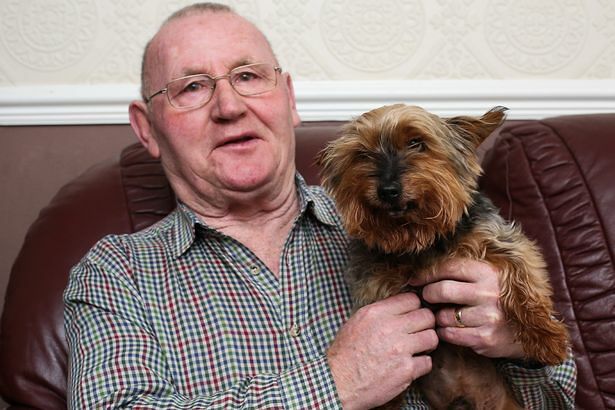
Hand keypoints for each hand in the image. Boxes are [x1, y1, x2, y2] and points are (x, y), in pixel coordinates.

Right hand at [327, 292, 437, 409]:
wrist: (338, 382)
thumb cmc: (346, 353)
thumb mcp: (358, 321)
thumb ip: (381, 312)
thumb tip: (401, 306)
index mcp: (376, 312)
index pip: (412, 299)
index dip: (415, 308)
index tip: (412, 317)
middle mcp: (389, 327)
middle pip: (427, 316)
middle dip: (425, 325)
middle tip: (418, 334)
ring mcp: (400, 349)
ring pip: (432, 337)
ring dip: (426, 344)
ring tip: (416, 349)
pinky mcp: (406, 370)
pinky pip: (428, 362)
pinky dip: (421, 365)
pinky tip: (409, 366)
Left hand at [409, 258, 524, 359]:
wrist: (528, 332)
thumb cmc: (497, 301)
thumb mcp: (486, 279)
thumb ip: (460, 274)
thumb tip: (421, 275)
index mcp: (488, 273)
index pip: (449, 267)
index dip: (427, 273)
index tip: (415, 280)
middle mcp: (489, 293)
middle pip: (442, 290)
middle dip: (428, 294)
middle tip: (427, 297)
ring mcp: (488, 317)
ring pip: (443, 315)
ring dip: (437, 317)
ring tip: (443, 315)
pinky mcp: (485, 338)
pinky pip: (449, 334)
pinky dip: (444, 331)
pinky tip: (449, 328)